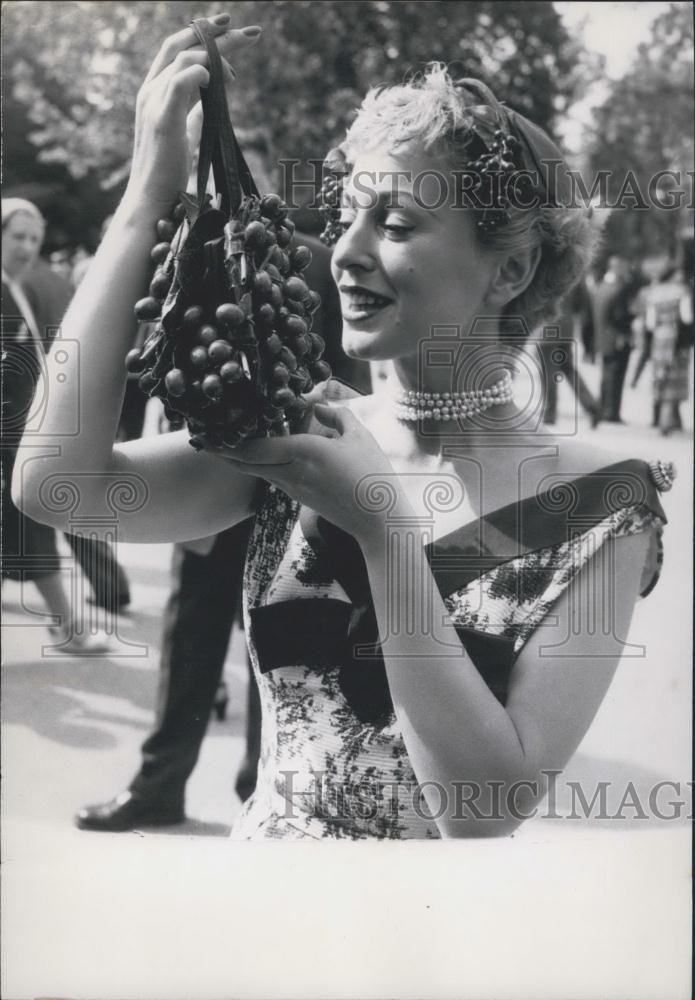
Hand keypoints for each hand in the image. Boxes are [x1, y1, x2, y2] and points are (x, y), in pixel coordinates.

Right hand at [124, 15, 260, 214]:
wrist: (150, 198)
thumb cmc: (168, 172)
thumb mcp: (184, 135)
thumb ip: (193, 115)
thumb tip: (208, 104)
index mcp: (154, 92)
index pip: (176, 49)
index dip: (201, 34)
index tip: (228, 28)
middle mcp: (150, 90)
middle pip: (181, 44)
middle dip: (213, 33)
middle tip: (246, 31)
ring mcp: (154, 102)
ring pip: (184, 58)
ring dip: (216, 58)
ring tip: (235, 74)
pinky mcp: (163, 118)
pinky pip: (181, 81)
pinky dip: (200, 73)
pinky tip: (215, 78)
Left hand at [212, 403, 410, 541]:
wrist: (377, 521)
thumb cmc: (372, 475)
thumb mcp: (359, 437)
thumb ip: (337, 415)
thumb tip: (317, 405)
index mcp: (303, 452)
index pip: (255, 447)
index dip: (229, 440)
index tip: (210, 430)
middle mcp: (291, 472)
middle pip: (246, 462)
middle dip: (223, 451)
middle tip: (204, 438)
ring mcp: (293, 488)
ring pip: (255, 471)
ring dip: (237, 459)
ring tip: (221, 446)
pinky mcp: (298, 497)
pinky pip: (270, 477)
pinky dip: (257, 466)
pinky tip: (255, 457)